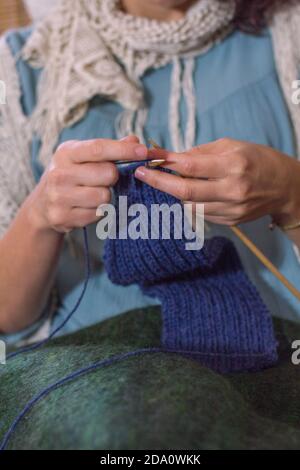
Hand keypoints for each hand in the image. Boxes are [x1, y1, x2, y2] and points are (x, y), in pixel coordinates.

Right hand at [31, 136, 147, 232]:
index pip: (99, 149)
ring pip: (105, 197)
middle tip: (103, 179)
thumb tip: (135, 140)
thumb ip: (109, 149)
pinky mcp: (62, 217)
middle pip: (108, 174)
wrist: (42, 204)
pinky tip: (86, 207)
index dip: (124, 150)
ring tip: (93, 193)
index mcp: (66, 153)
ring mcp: (59, 197)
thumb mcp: (83, 157)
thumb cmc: (71, 175)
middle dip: (113, 177)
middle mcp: (60, 174)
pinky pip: (98, 214)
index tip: (143, 151)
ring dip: (106, 196)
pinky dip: (98, 212)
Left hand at [135, 138, 299, 225]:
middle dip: (159, 183)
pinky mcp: (230, 222)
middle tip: (141, 175)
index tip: (146, 160)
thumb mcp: (231, 146)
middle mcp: (232, 190)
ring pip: (190, 206)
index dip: (164, 164)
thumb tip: (171, 158)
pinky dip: (190, 204)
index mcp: (233, 165)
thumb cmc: (257, 159)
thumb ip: (200, 153)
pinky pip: (201, 214)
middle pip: (185, 192)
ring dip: (173, 195)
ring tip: (164, 183)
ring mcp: (231, 209)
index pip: (190, 167)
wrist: (284, 187)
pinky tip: (187, 194)